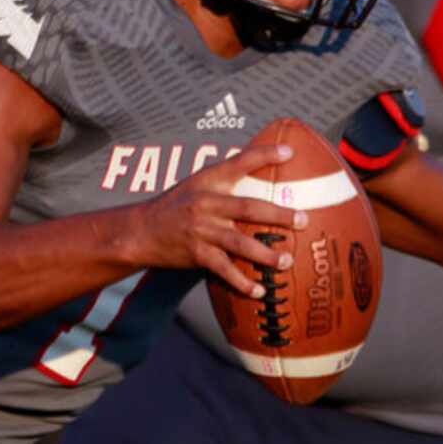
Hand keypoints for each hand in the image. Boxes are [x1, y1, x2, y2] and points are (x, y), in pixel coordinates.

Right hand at [123, 135, 307, 297]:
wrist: (140, 231)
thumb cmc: (174, 207)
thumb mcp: (195, 185)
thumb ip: (224, 180)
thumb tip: (261, 171)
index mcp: (207, 182)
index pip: (237, 163)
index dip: (263, 155)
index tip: (288, 152)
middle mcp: (205, 204)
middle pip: (248, 208)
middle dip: (278, 215)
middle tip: (303, 220)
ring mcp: (201, 230)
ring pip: (239, 243)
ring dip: (266, 254)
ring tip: (286, 261)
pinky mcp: (196, 253)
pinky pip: (224, 269)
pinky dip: (241, 282)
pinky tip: (258, 291)